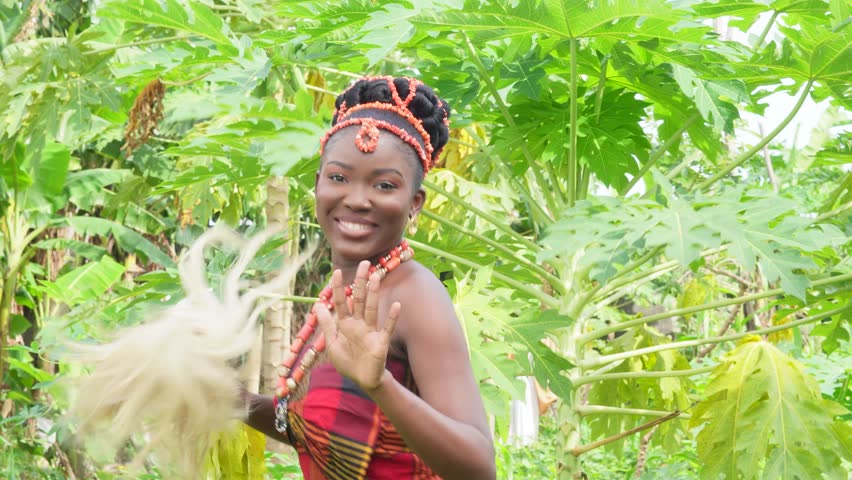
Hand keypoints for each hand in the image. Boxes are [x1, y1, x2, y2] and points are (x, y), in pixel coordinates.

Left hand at [315, 261, 400, 391]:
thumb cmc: (347, 360)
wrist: (362, 380)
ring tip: (376, 277)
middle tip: (364, 263)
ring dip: (374, 294)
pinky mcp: (381, 343)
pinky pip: (387, 328)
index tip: (337, 271)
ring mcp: (370, 332)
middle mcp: (359, 324)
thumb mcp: (332, 342)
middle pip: (359, 299)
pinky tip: (397, 305)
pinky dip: (392, 318)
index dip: (339, 288)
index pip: (341, 302)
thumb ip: (327, 324)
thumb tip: (316, 305)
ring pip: (372, 309)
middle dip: (360, 282)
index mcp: (345, 324)